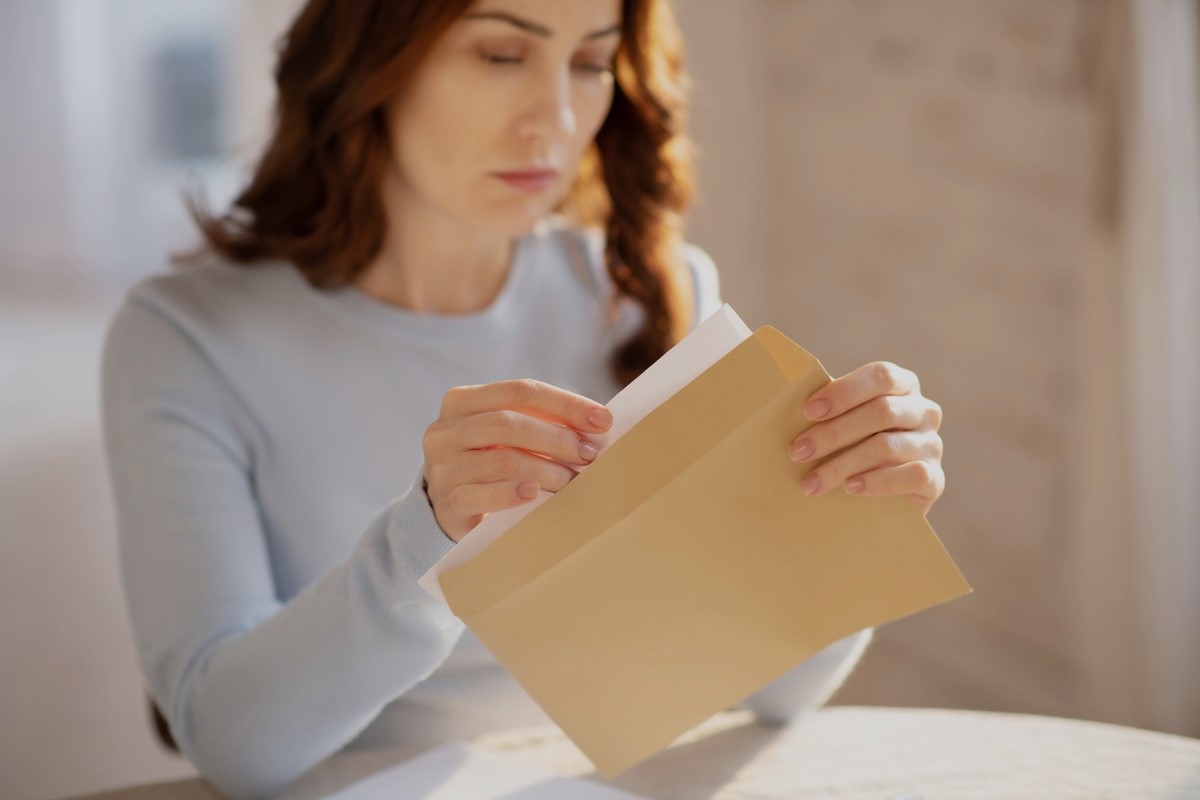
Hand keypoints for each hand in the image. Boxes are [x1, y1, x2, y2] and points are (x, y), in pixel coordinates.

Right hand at [422, 379, 612, 540]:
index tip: (603, 421)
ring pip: (503, 460)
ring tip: (571, 481)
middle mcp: (446, 430)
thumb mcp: (507, 434)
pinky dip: (514, 493)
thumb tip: (599, 424)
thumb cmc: (489, 462)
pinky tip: (535, 494)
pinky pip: (483, 495)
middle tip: (590, 455)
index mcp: (462, 401)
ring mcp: (443, 466)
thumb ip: (540, 422)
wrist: (448, 507)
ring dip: (547, 469)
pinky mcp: (447, 502)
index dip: (565, 404)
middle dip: (558, 438)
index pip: (520, 391)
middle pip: (509, 423)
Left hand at [787, 361, 943, 514]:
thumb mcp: (841, 422)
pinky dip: (878, 482)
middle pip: (882, 412)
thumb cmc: (850, 447)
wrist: (879, 498)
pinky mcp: (935, 479)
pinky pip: (913, 475)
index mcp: (902, 385)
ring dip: (843, 464)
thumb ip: (826, 409)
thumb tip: (783, 398)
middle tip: (797, 452)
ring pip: (888, 447)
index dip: (844, 391)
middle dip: (833, 433)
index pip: (881, 376)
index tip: (808, 411)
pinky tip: (851, 488)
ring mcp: (932, 445)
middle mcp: (924, 411)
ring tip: (811, 482)